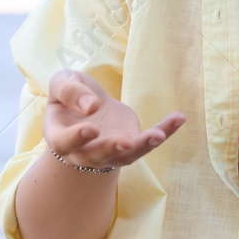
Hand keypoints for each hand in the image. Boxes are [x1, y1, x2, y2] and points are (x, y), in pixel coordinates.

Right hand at [44, 69, 185, 170]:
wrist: (87, 107)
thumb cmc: (70, 95)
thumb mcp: (62, 82)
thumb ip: (68, 90)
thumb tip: (91, 106)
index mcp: (59, 137)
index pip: (65, 143)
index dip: (77, 137)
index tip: (91, 128)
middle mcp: (84, 152)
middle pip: (97, 156)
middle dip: (111, 148)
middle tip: (125, 142)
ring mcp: (110, 153)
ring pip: (127, 155)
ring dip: (143, 145)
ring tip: (158, 135)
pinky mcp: (132, 145)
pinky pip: (149, 142)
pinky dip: (165, 131)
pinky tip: (179, 118)